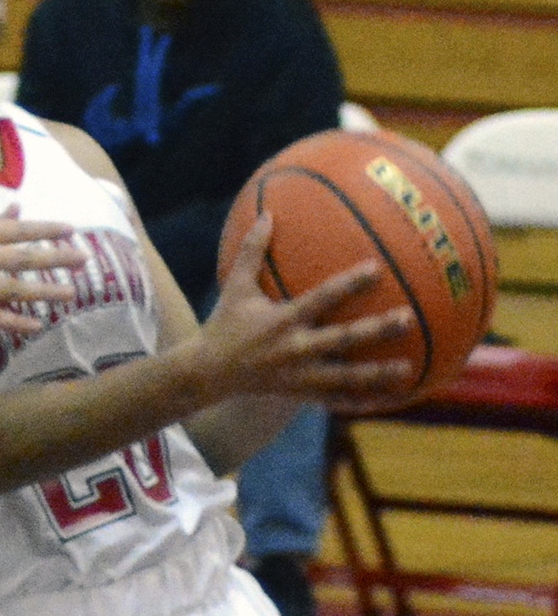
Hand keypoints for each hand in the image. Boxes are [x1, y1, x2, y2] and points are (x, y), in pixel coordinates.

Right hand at [0, 206, 84, 332]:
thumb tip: (18, 207)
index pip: (18, 228)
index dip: (47, 229)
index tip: (72, 230)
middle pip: (23, 256)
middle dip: (56, 258)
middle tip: (84, 259)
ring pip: (12, 288)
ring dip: (45, 291)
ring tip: (72, 294)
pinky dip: (15, 321)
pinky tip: (36, 325)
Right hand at [188, 214, 415, 406]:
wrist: (208, 373)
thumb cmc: (225, 324)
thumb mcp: (234, 286)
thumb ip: (252, 250)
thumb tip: (267, 213)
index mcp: (283, 320)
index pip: (322, 298)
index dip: (349, 284)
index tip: (376, 269)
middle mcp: (295, 349)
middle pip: (343, 340)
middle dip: (376, 330)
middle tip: (407, 319)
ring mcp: (299, 376)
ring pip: (345, 377)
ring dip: (376, 374)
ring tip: (407, 370)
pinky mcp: (300, 393)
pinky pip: (334, 401)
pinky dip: (359, 402)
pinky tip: (385, 401)